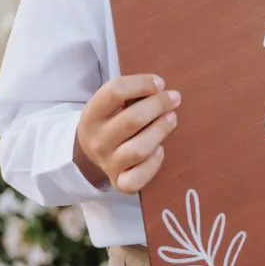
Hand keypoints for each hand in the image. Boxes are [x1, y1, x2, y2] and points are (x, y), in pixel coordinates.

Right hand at [74, 74, 180, 194]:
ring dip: (160, 130)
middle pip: (131, 120)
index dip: (141, 83)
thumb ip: (129, 95)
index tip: (160, 83)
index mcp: (91, 115)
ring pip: (139, 149)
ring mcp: (108, 163)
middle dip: (158, 105)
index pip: (114, 91)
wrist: (89, 155)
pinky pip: (138, 178)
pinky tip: (160, 150)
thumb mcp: (109, 106)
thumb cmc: (110, 122)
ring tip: (172, 118)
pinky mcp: (120, 182)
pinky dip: (153, 164)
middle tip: (175, 97)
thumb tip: (161, 89)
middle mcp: (97, 140)